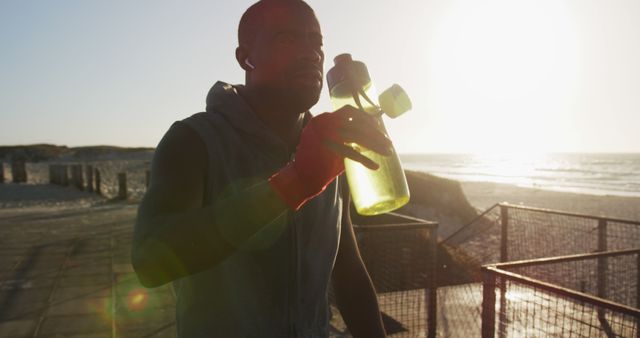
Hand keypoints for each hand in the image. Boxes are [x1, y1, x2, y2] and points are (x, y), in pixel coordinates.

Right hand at [269, 105, 391, 209]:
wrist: (301, 178)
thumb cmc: (319, 161)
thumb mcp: (332, 143)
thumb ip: (349, 137)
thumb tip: (373, 136)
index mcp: (324, 119)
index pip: (350, 111)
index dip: (367, 118)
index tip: (379, 128)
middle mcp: (324, 123)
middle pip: (356, 124)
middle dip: (376, 134)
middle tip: (389, 144)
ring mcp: (324, 135)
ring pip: (356, 136)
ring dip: (375, 145)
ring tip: (387, 153)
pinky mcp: (327, 150)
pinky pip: (351, 153)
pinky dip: (364, 160)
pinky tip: (375, 166)